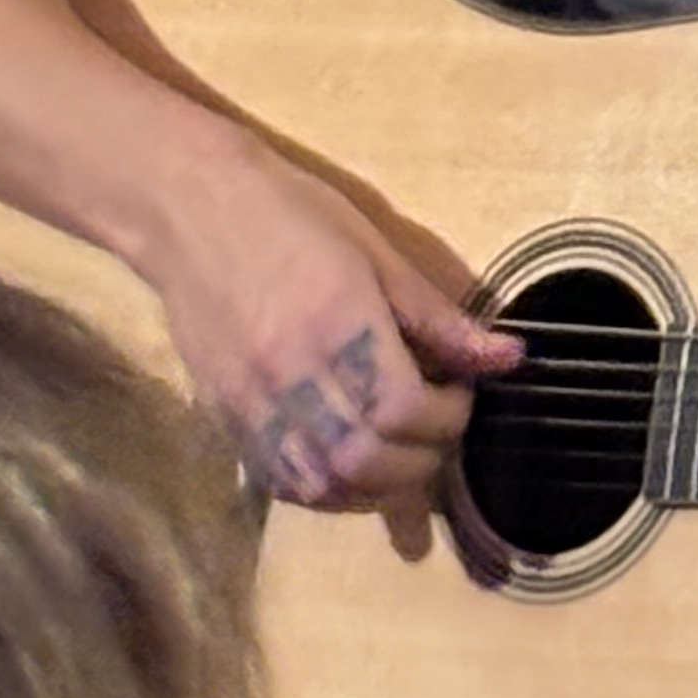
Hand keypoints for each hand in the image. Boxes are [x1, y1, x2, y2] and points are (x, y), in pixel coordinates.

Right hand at [146, 144, 521, 560]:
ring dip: (376, 488)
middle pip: (366, 461)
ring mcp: (252, 403)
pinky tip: (351, 466)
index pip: (404, 410)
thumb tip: (509, 358)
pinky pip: (281, 481)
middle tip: (437, 430)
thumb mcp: (378, 252)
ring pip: (323, 485)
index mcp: (338, 325)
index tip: (459, 393)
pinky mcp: (225, 417)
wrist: (189, 209)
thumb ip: (440, 318)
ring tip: (400, 456)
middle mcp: (292, 375)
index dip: (449, 417)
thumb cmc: (292, 216)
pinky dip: (328, 489)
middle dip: (420, 461)